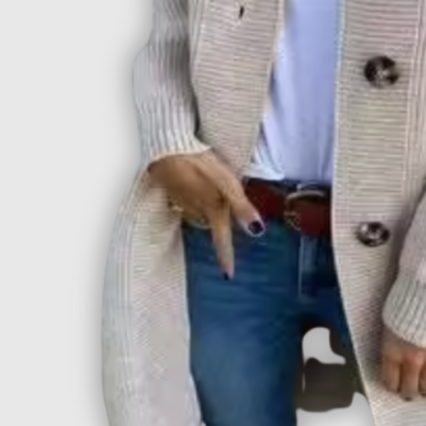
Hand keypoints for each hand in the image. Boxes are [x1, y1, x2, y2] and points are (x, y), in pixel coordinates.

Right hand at [147, 150, 263, 277]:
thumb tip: (257, 230)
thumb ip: (242, 207)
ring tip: (211, 187)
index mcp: (213, 211)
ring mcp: (182, 202)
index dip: (226, 258)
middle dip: (218, 220)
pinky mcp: (174, 192)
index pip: (222, 240)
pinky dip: (195, 195)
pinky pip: (188, 201)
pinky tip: (196, 181)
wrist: (169, 150)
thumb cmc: (200, 164)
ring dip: (206, 205)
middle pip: (211, 224)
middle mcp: (197, 212)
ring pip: (200, 212)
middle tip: (223, 203)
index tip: (228, 275)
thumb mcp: (228, 184)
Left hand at [380, 326, 425, 399]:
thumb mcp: (390, 323)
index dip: (392, 385)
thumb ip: (391, 344)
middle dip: (409, 392)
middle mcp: (411, 359)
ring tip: (425, 387)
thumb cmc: (408, 301)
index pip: (390, 381)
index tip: (394, 385)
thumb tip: (391, 356)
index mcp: (393, 352)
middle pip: (410, 389)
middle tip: (409, 392)